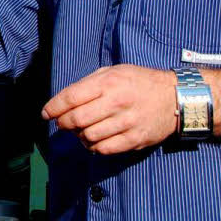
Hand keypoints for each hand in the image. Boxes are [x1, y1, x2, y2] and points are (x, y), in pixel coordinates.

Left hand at [41, 64, 176, 154]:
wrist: (174, 97)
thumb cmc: (138, 81)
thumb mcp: (113, 72)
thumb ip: (89, 84)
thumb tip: (65, 100)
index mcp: (108, 83)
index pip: (71, 97)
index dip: (54, 107)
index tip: (45, 113)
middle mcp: (116, 103)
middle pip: (77, 119)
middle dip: (63, 123)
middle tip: (61, 123)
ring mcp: (126, 123)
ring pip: (89, 136)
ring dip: (78, 136)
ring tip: (79, 131)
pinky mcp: (135, 139)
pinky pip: (105, 149)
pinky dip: (93, 147)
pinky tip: (93, 141)